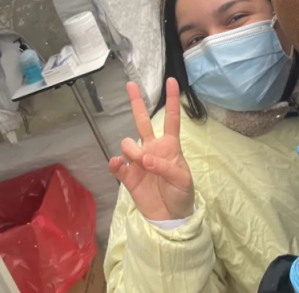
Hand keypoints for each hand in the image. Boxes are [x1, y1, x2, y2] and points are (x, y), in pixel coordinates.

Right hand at [108, 78, 194, 220]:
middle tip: (130, 84)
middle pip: (142, 121)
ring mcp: (138, 161)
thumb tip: (145, 158)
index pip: (171, 119)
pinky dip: (116, 163)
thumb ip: (165, 166)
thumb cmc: (181, 194)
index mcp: (169, 146)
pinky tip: (119, 164)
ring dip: (131, 149)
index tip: (172, 81)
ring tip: (140, 162)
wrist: (170, 217)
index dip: (172, 100)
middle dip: (136, 102)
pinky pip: (117, 164)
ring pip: (127, 143)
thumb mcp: (182, 179)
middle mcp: (152, 149)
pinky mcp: (128, 176)